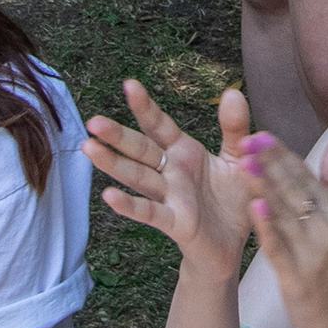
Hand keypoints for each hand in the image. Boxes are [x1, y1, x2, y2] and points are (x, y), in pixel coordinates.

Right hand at [83, 78, 259, 288]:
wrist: (235, 242)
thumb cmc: (232, 198)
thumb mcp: (239, 158)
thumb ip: (234, 128)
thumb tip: (233, 91)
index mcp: (184, 152)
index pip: (160, 125)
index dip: (145, 107)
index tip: (129, 84)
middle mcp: (171, 171)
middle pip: (140, 149)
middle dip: (117, 135)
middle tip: (93, 121)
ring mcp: (169, 197)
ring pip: (137, 177)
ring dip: (113, 164)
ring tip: (88, 148)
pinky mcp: (175, 222)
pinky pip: (150, 213)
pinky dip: (130, 205)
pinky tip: (109, 195)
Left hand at [236, 131, 327, 327]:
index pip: (306, 175)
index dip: (282, 154)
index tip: (260, 132)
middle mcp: (327, 228)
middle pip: (295, 189)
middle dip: (270, 163)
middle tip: (247, 138)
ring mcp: (313, 253)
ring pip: (285, 214)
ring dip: (265, 186)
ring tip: (245, 162)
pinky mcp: (298, 277)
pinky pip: (280, 247)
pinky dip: (268, 226)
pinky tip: (255, 206)